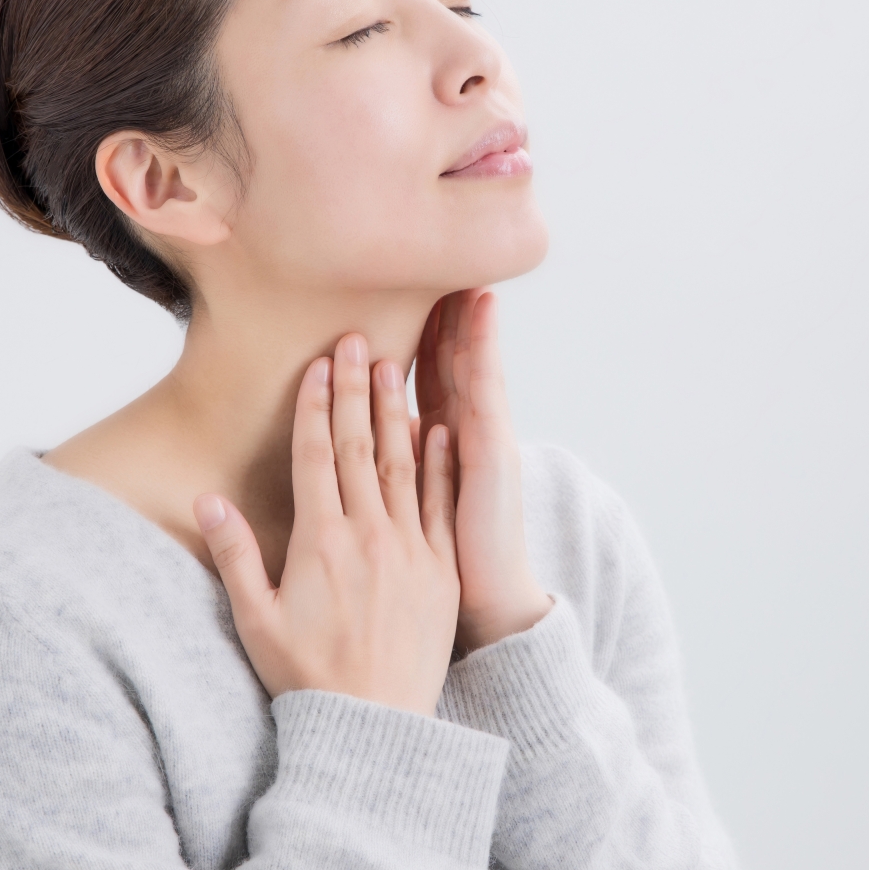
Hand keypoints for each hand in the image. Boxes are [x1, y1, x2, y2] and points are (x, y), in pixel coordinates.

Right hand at [195, 334, 460, 717]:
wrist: (375, 726)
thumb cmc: (307, 677)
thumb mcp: (257, 620)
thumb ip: (236, 555)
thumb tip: (207, 501)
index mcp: (321, 543)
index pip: (317, 457)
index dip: (316, 406)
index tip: (318, 365)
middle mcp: (369, 536)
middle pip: (359, 447)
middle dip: (356, 389)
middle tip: (356, 340)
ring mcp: (411, 550)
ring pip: (403, 464)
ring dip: (396, 411)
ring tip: (394, 364)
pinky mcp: (441, 570)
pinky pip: (440, 503)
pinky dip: (440, 461)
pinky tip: (440, 426)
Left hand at [415, 290, 553, 654]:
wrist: (491, 604)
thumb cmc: (449, 566)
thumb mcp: (414, 509)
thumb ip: (398, 465)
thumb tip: (375, 430)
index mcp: (442, 446)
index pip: (428, 376)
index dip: (419, 336)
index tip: (407, 292)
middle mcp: (466, 437)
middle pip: (451, 362)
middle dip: (445, 316)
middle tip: (439, 265)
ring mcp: (484, 443)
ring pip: (471, 370)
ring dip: (466, 323)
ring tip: (463, 277)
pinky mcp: (493, 458)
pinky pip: (485, 399)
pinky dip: (483, 360)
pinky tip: (480, 323)